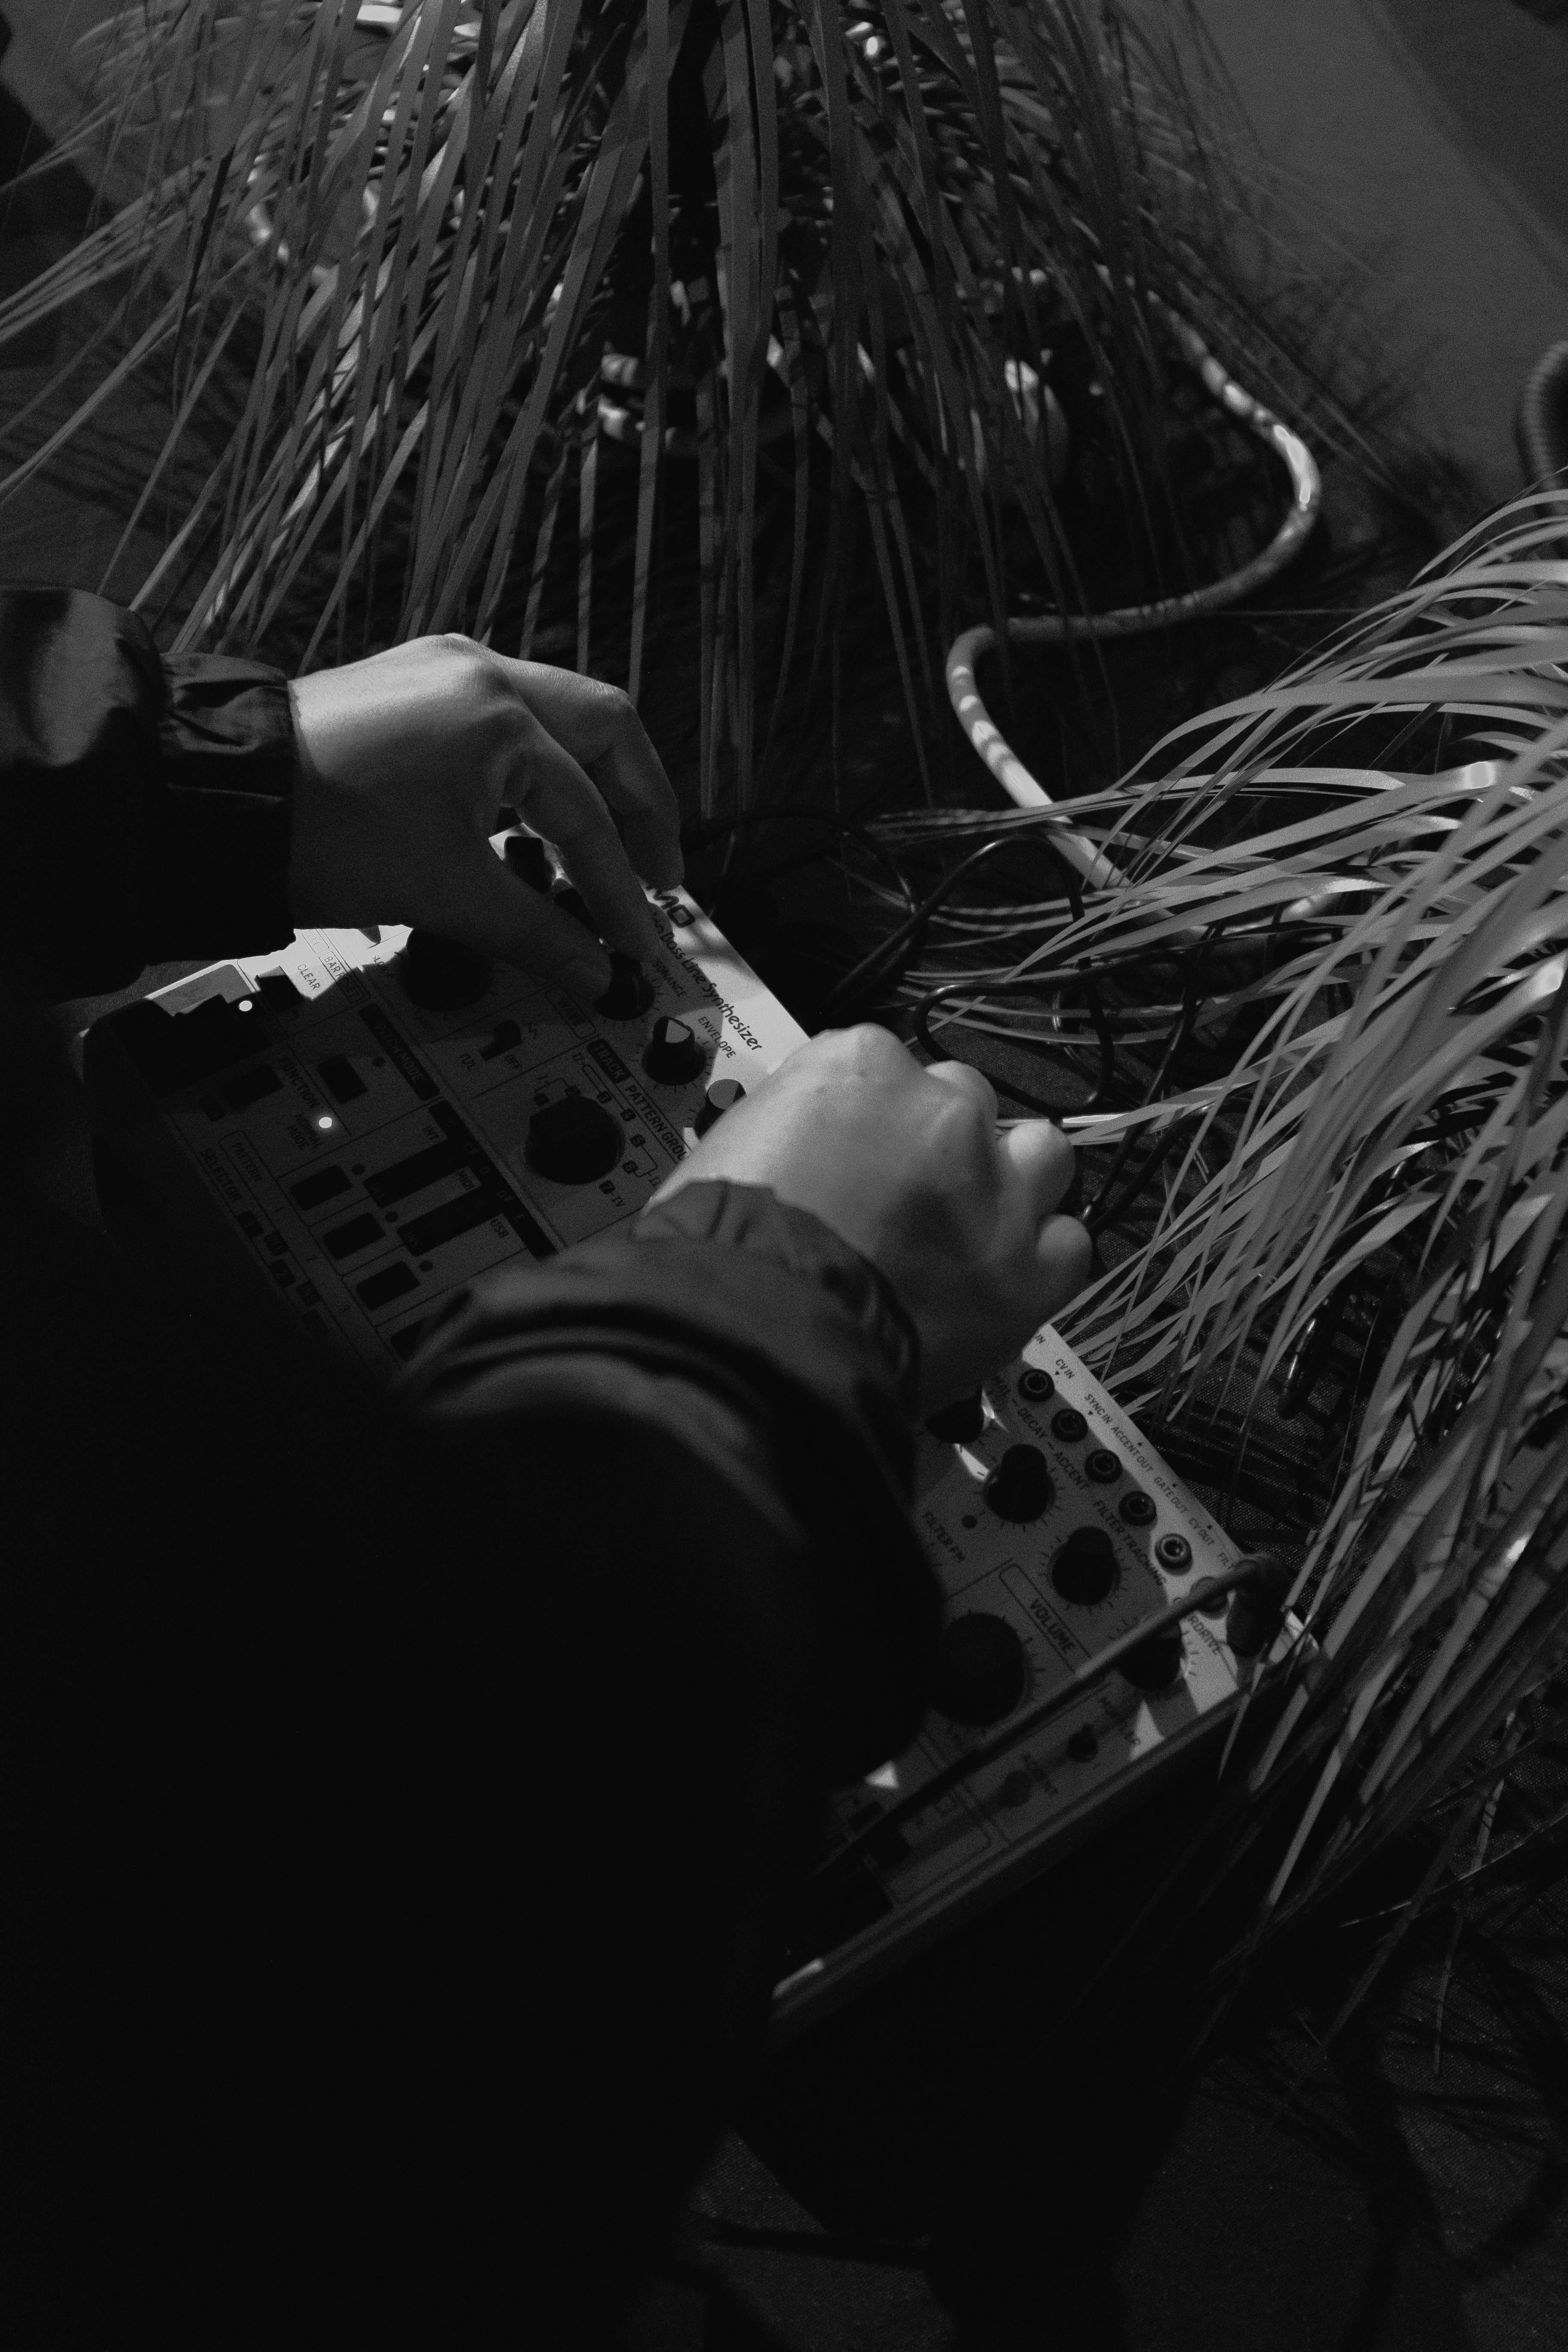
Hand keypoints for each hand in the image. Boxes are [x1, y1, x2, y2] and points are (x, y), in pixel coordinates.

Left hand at [286, 637, 682, 996]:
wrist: (213, 803)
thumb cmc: (324, 835)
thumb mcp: (444, 892)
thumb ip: (537, 934)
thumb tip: (597, 976)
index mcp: (499, 713)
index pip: (588, 814)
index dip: (621, 890)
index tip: (638, 946)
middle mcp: (482, 672)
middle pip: (604, 731)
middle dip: (640, 808)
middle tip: (657, 876)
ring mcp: (445, 670)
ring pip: (558, 720)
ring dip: (591, 787)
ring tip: (604, 856)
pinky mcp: (413, 687)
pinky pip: (506, 722)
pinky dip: (536, 774)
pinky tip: (535, 826)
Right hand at [651, 1025, 1091, 1409]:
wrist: (755, 1332)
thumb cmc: (724, 1250)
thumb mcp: (728, 1147)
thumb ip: (789, 1127)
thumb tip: (804, 1148)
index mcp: (861, 1067)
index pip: (883, 1064)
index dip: (868, 1117)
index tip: (855, 1153)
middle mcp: (941, 1112)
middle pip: (966, 1101)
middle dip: (941, 1143)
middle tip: (907, 1197)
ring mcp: (995, 1188)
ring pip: (1042, 1154)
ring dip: (1013, 1182)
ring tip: (973, 1227)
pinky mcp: (1028, 1269)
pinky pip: (1069, 1246)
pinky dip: (1041, 1262)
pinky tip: (1002, 1282)